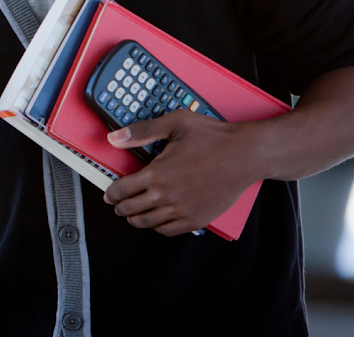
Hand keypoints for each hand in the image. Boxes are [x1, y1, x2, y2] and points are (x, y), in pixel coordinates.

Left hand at [102, 110, 260, 235]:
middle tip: (117, 205)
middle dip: (120, 208)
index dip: (111, 194)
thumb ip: (142, 131)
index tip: (108, 194)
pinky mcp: (197, 219)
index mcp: (157, 173)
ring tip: (132, 216)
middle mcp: (167, 195)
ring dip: (136, 220)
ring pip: (148, 222)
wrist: (245, 155)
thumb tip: (114, 137)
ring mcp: (182, 210)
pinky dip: (158, 228)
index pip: (122, 190)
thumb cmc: (212, 137)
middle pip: (132, 209)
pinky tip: (156, 222)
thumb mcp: (175, 123)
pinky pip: (169, 231)